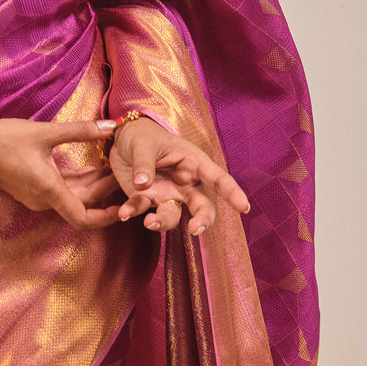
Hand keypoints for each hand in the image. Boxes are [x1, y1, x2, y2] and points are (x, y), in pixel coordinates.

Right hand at [0, 117, 122, 230]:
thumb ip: (81, 130)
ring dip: (91, 185)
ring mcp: (36, 196)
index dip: (106, 217)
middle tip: (124, 174)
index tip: (124, 207)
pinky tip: (89, 167)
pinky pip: (59, 190)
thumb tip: (111, 126)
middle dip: (104, 191)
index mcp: (49, 191)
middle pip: (81, 203)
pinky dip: (76, 181)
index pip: (83, 218)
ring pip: (71, 195)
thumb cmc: (5, 139)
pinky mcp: (30, 188)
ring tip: (111, 168)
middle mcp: (43, 200)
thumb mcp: (46, 132)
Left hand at [107, 117, 248, 234]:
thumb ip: (144, 164)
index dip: (232, 192)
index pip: (217, 178)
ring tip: (148, 222)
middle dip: (202, 220)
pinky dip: (133, 212)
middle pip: (202, 206)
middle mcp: (184, 182)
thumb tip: (143, 185)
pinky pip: (143, 209)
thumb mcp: (144, 144)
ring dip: (162, 222)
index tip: (244, 207)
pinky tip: (122, 213)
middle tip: (194, 229)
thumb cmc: (142, 135)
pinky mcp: (147, 199)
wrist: (121, 139)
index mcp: (192, 162)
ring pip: (173, 215)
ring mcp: (166, 193)